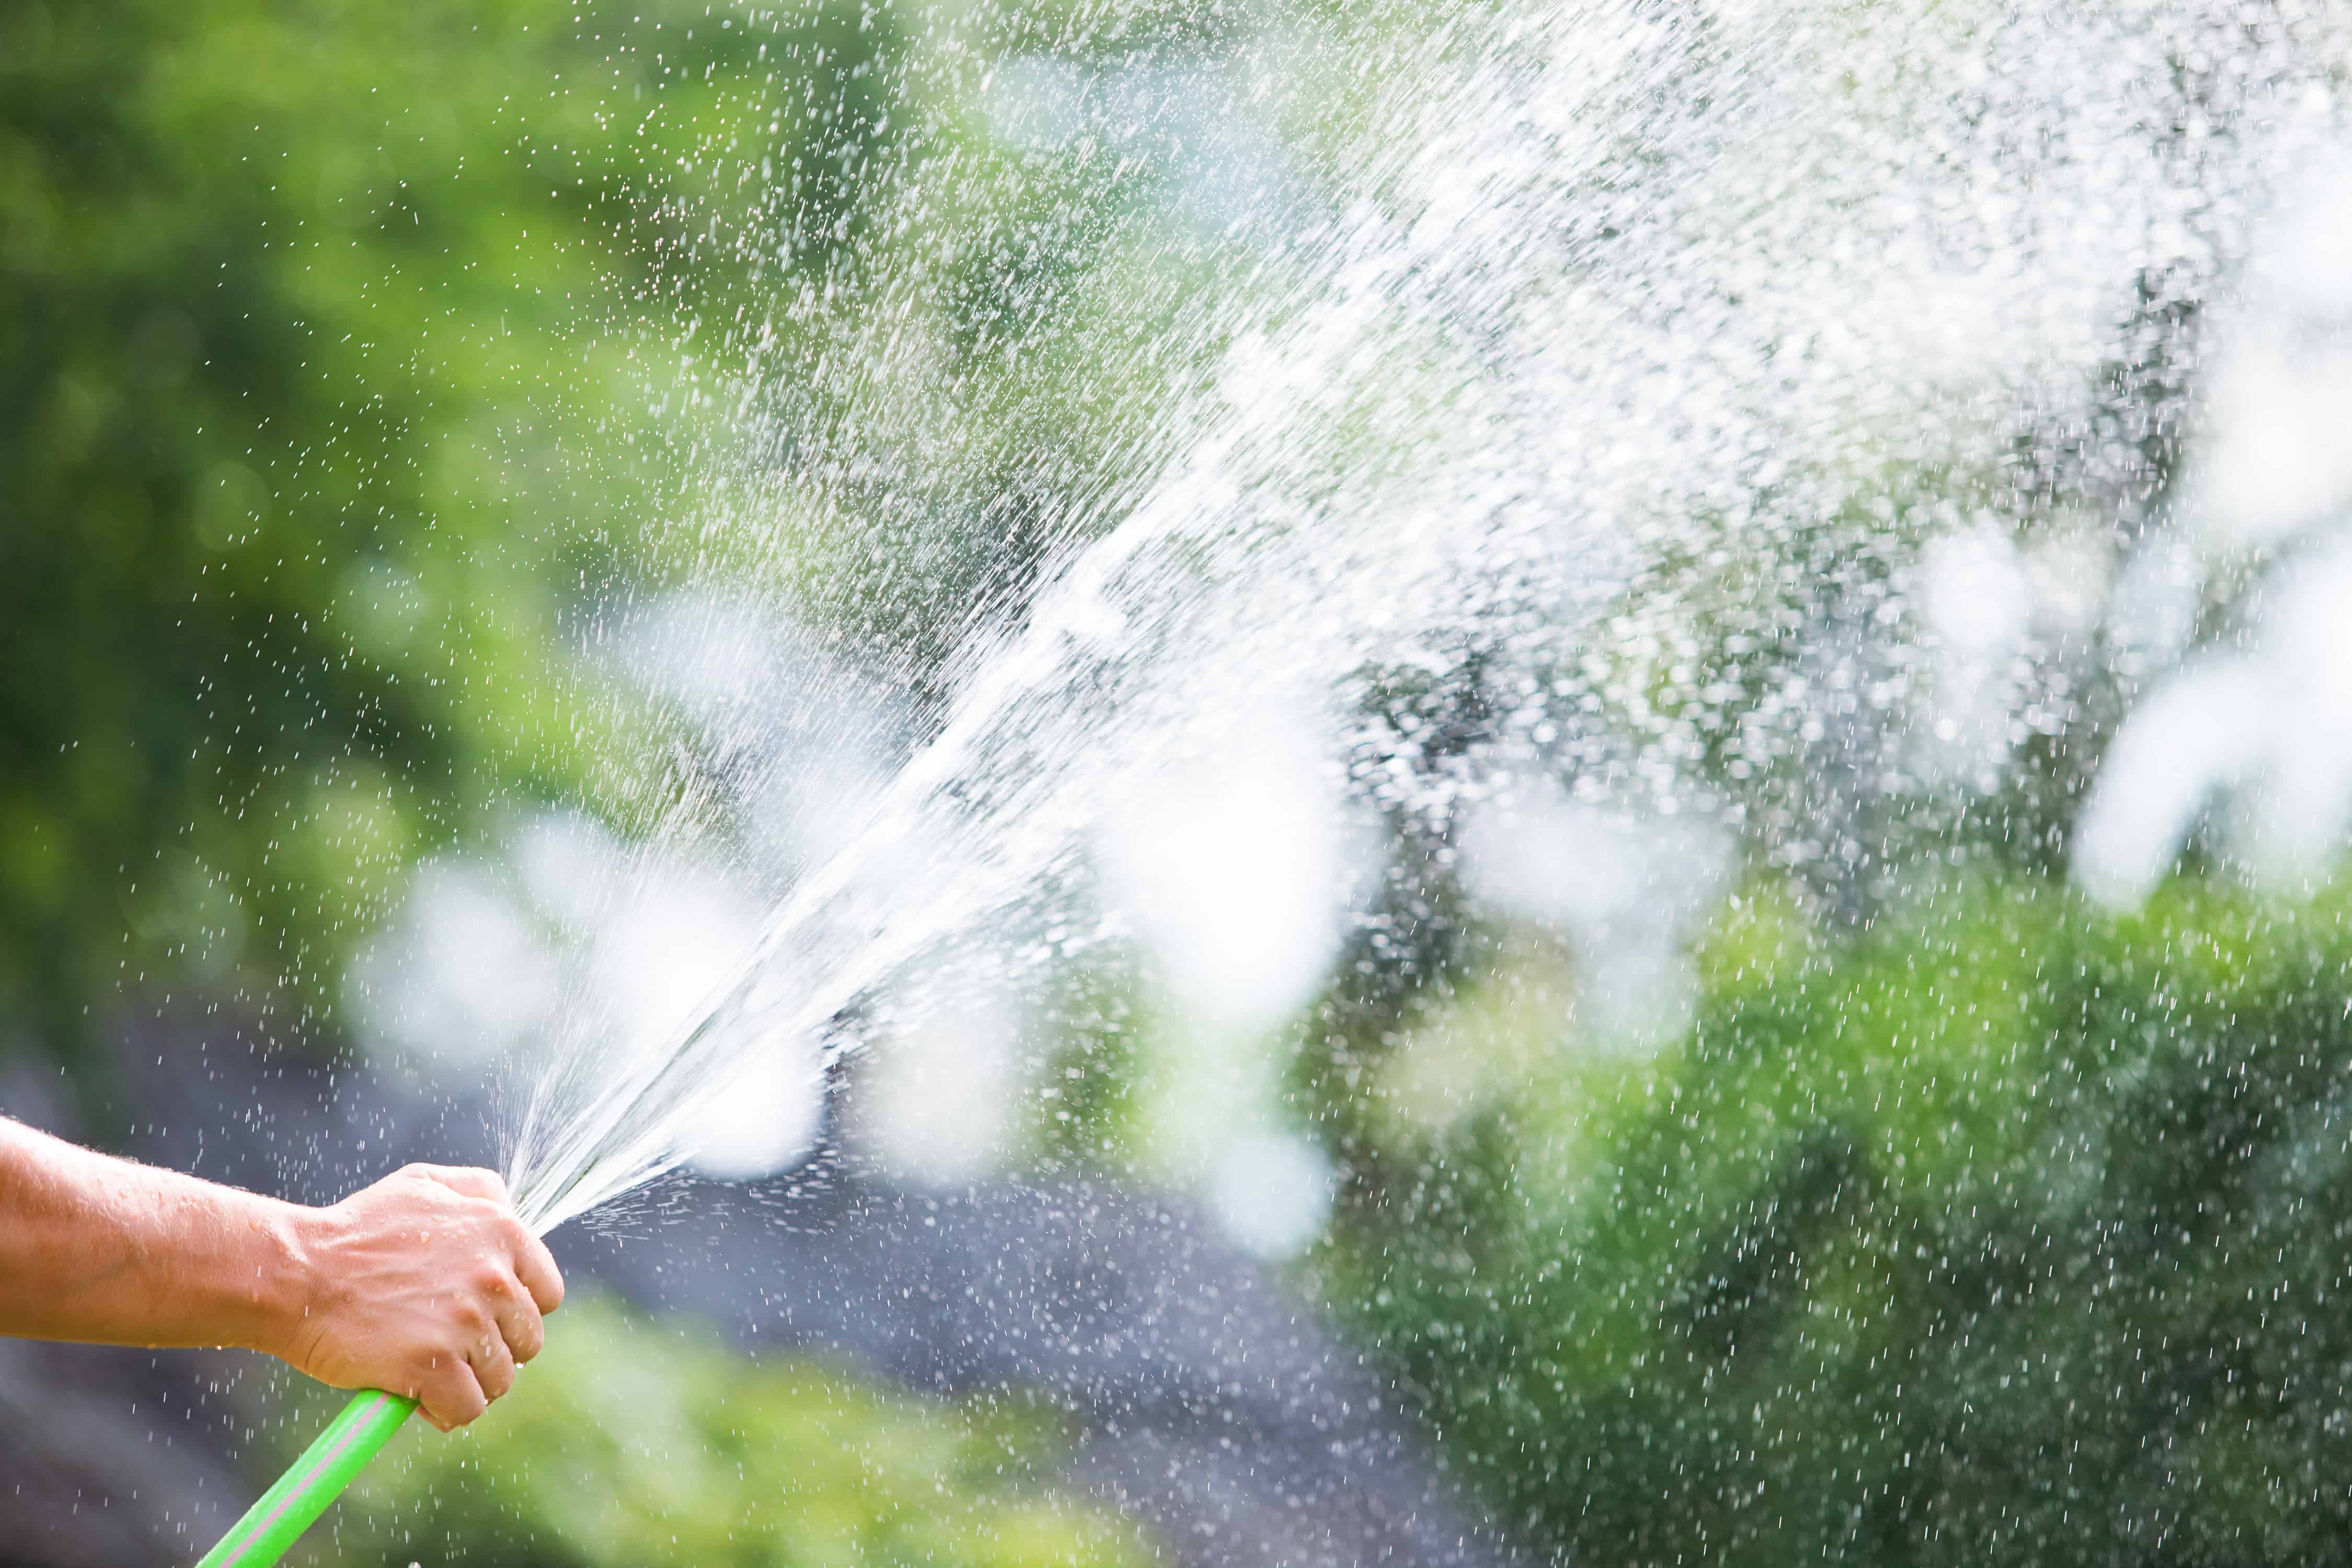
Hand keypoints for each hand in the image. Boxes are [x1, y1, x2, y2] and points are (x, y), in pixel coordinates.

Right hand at [272, 1165, 562, 1430]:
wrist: (295, 1274)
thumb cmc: (356, 1231)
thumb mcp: (425, 1183)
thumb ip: (480, 1190)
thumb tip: (513, 1209)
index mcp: (502, 1234)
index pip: (548, 1294)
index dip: (516, 1312)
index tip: (483, 1317)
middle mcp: (494, 1277)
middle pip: (527, 1341)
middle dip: (491, 1350)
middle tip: (446, 1345)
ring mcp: (465, 1323)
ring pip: (499, 1380)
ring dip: (467, 1383)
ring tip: (426, 1367)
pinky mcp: (432, 1366)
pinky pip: (466, 1409)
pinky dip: (444, 1411)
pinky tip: (416, 1395)